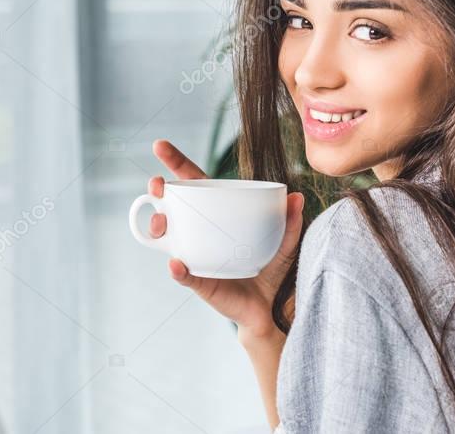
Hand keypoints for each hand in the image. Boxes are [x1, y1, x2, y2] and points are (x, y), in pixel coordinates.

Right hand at [147, 139, 304, 339]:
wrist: (268, 308)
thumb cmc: (270, 270)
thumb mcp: (284, 244)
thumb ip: (290, 223)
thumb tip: (297, 197)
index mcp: (216, 215)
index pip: (193, 183)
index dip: (175, 163)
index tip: (159, 146)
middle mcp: (198, 232)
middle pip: (171, 206)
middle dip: (158, 192)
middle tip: (157, 185)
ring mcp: (194, 255)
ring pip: (167, 237)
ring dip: (158, 226)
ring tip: (162, 222)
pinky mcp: (199, 281)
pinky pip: (184, 274)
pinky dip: (178, 269)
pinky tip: (176, 263)